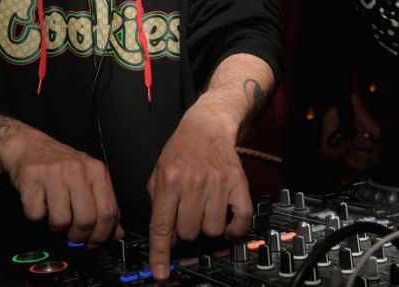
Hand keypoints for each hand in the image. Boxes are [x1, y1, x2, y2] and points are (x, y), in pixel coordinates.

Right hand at [0, 130, 124, 245]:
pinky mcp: (31, 179)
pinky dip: (37, 216)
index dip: (102, 234)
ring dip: (56, 226)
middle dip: (79, 235)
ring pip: (61, 220)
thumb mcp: (89, 178)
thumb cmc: (62, 166)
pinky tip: (40, 203)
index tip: (95, 242)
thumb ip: (105, 205)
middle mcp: (77, 169)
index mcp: (96, 170)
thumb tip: (117, 233)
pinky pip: (36, 215)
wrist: (30, 147)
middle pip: (86, 219)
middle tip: (73, 236)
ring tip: (55, 214)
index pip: (108, 211)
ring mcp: (53, 173)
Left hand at [146, 100, 250, 279]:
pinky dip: (235, 228)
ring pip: (212, 229)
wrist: (207, 126)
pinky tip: (227, 221)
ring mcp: (218, 183)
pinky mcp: (238, 183)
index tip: (161, 273)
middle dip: (186, 229)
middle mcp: (193, 183)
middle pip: (189, 232)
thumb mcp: (158, 173)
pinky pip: (240, 220)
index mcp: (169, 181)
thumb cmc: (181, 150)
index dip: (160, 254)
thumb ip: (158, 205)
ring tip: (206, 209)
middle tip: (188, 213)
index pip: (162, 226)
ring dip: (208, 226)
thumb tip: (164, 239)